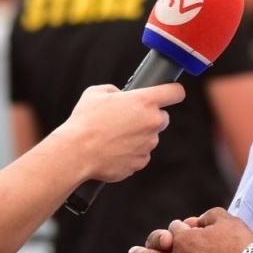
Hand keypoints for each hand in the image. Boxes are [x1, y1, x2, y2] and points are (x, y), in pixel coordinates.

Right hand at [58, 83, 184, 182]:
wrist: (76, 152)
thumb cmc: (85, 122)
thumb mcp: (96, 93)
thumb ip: (115, 91)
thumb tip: (119, 96)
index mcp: (145, 101)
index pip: (176, 92)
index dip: (172, 92)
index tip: (169, 94)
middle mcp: (152, 122)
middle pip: (163, 117)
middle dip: (149, 117)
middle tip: (128, 119)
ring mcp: (148, 144)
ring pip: (150, 137)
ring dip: (138, 136)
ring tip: (114, 136)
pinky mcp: (141, 162)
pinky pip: (140, 154)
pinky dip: (131, 152)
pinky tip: (113, 150)